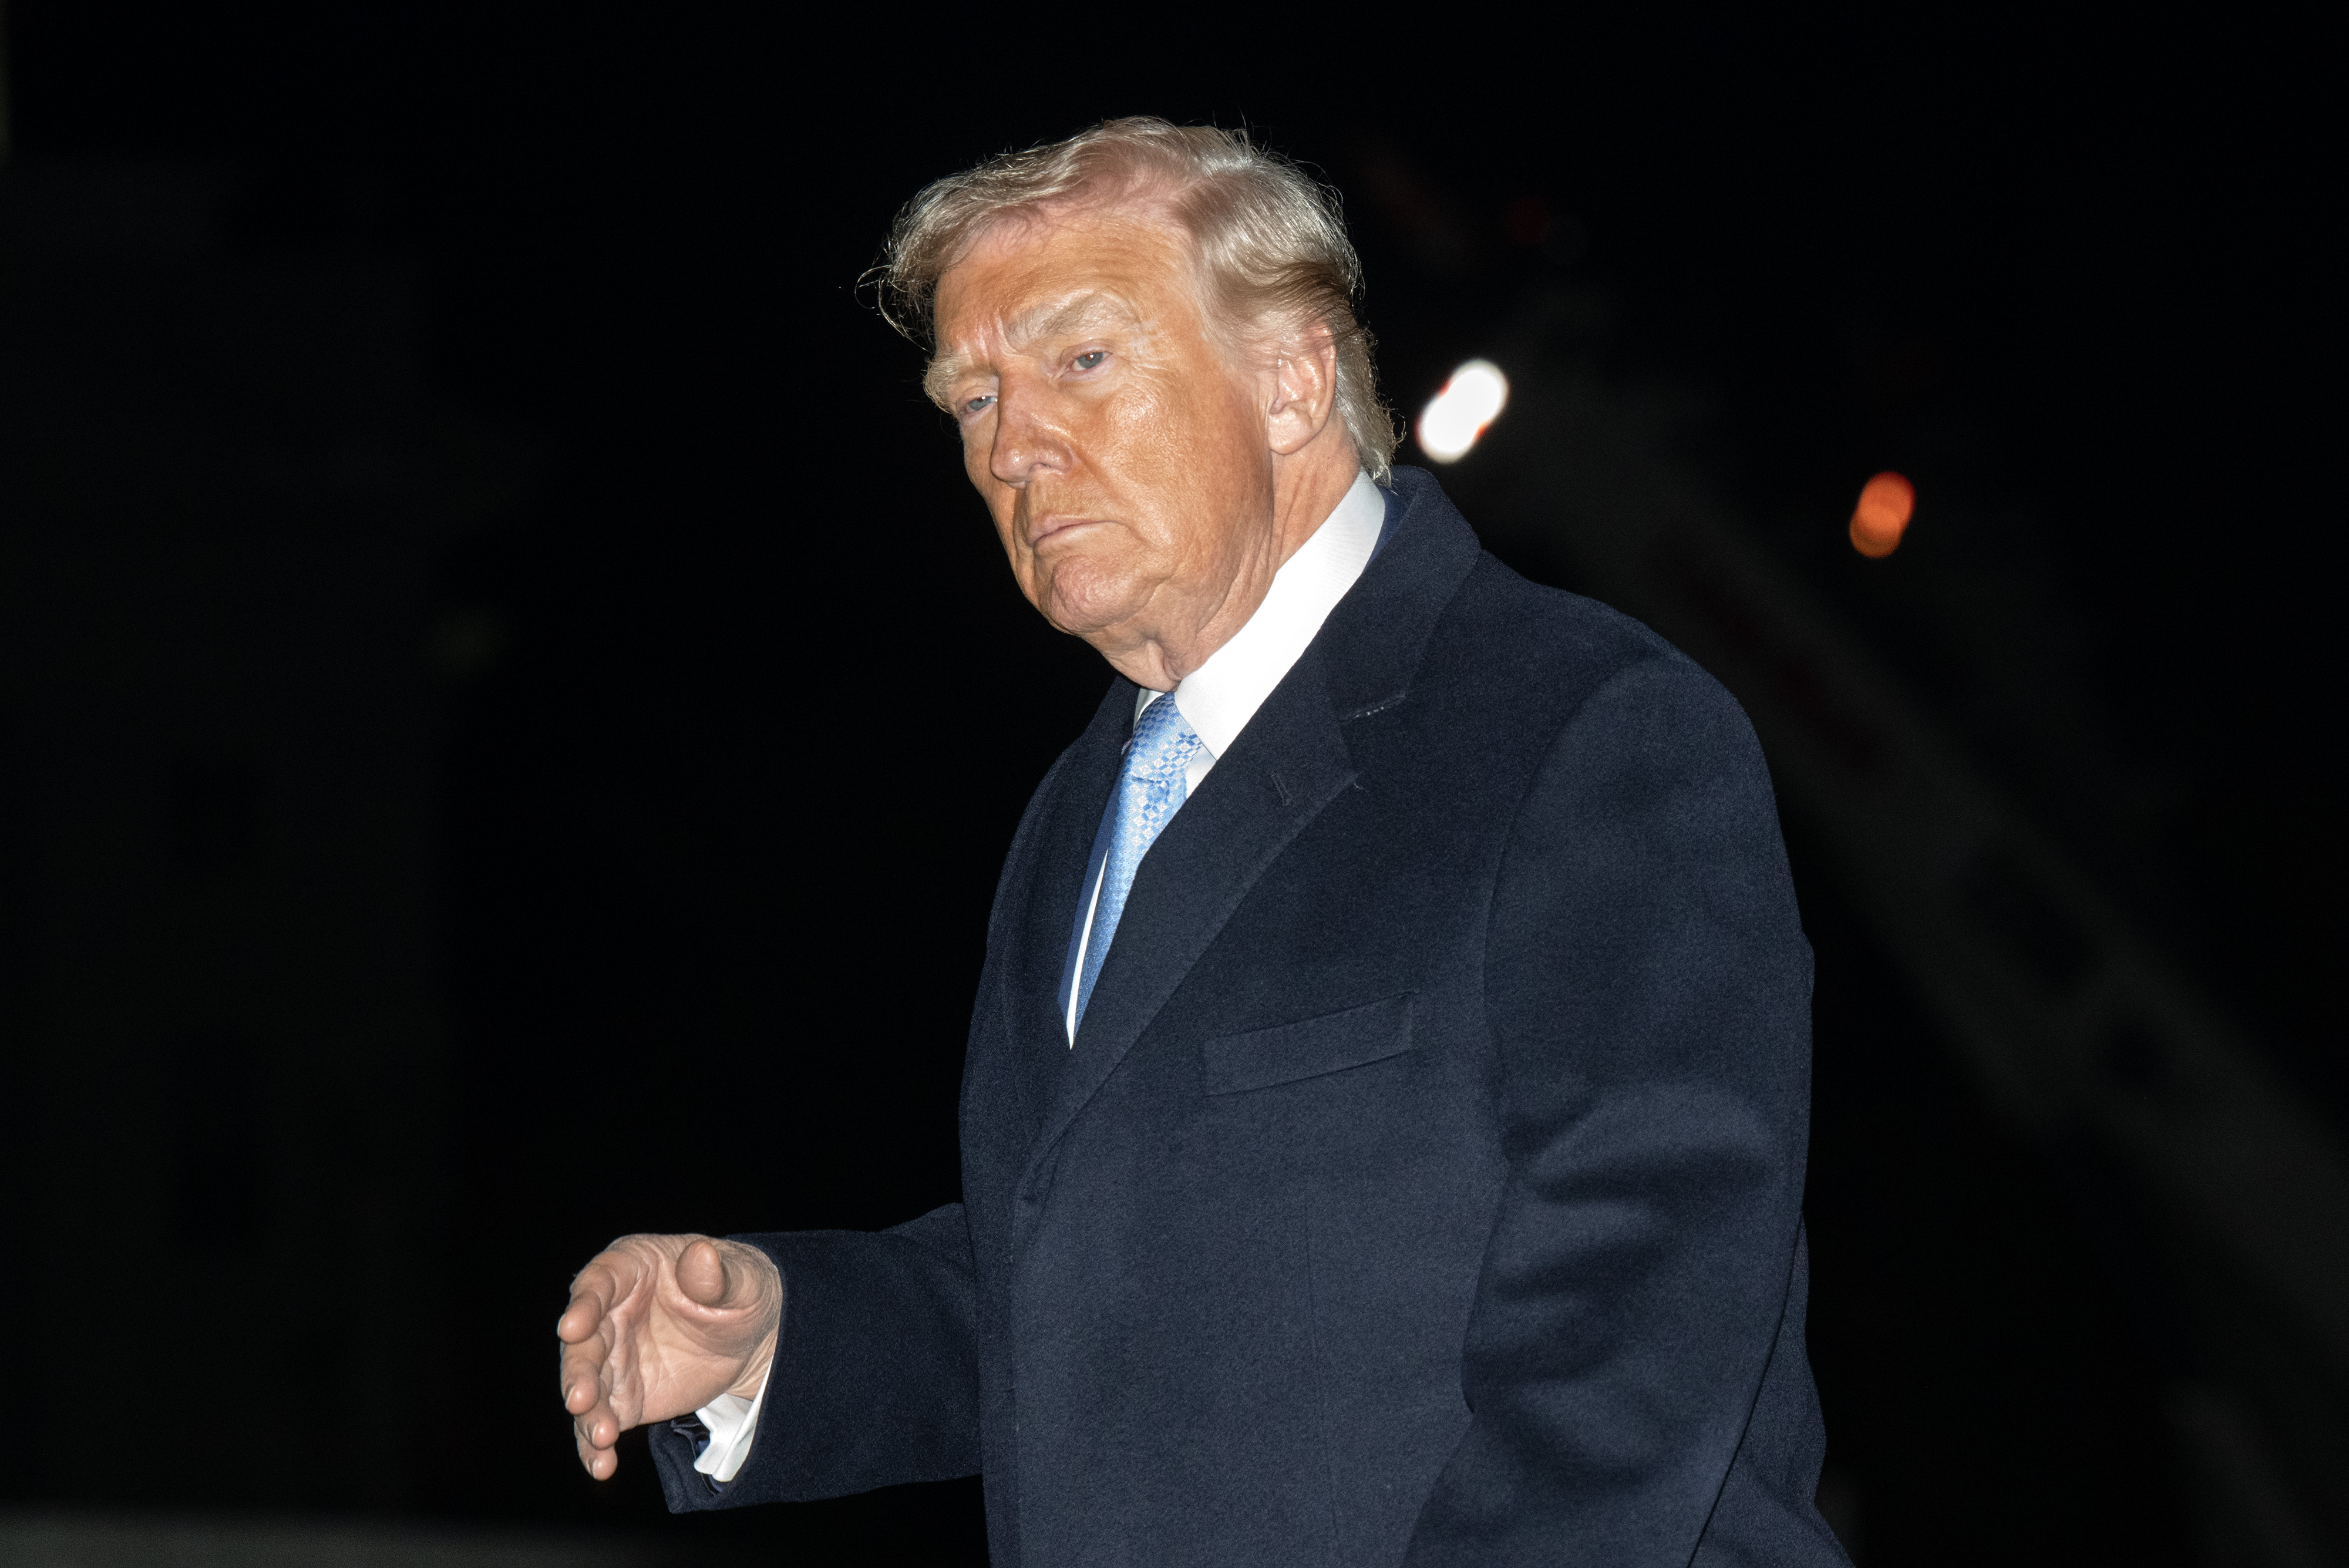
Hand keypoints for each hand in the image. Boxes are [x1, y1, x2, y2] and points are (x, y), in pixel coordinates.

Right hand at [556, 1233, 782, 1480]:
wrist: (751, 1336)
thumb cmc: (738, 1290)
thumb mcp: (739, 1278)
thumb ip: (715, 1274)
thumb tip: (701, 1254)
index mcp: (631, 1268)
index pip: (598, 1282)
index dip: (583, 1305)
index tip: (572, 1328)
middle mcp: (609, 1313)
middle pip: (583, 1342)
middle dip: (579, 1371)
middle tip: (581, 1398)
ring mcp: (612, 1358)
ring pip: (586, 1385)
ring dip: (587, 1413)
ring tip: (602, 1437)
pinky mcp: (622, 1397)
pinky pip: (600, 1420)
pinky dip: (595, 1445)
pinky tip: (602, 1465)